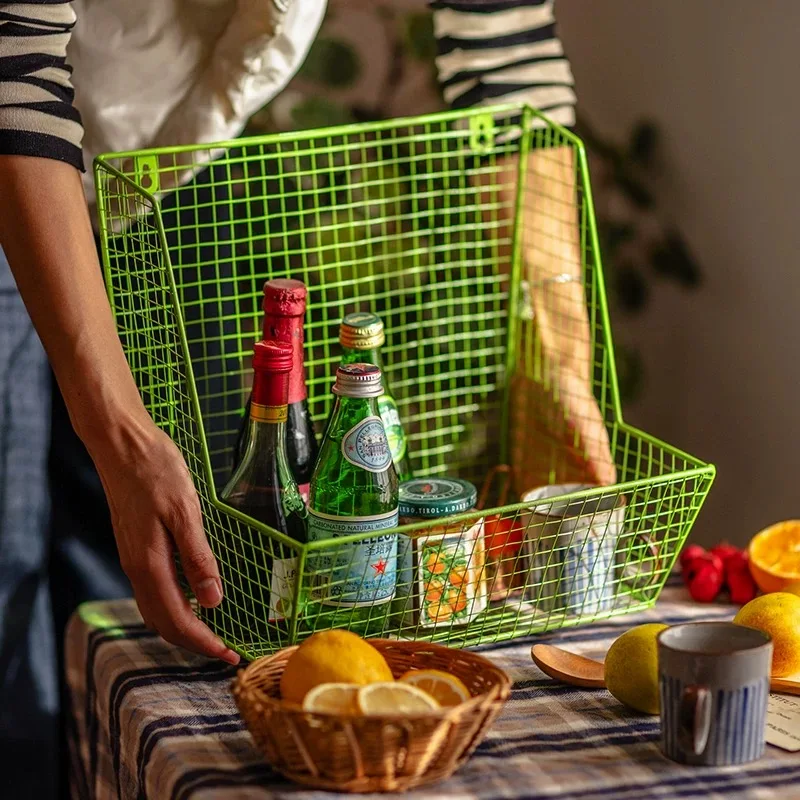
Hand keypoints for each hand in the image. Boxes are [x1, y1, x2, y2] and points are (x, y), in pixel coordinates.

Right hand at [91, 416, 239, 664]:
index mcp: (150, 564)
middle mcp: (137, 568)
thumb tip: (212, 601)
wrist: (121, 445)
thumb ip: (197, 558)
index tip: (230, 655)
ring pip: (155, 609)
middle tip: (226, 650)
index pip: (178, 620)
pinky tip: (192, 597)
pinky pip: (152, 591)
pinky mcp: (134, 546)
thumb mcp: (185, 512)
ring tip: (212, 631)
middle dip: (194, 642)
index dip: (204, 643)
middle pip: (163, 623)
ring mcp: (132, 558)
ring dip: (182, 627)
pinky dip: (173, 606)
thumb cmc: (156, 472)